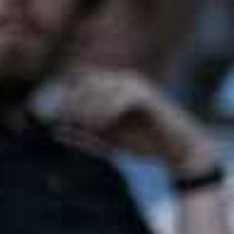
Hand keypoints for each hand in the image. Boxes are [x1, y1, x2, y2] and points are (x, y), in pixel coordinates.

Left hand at [38, 69, 214, 177]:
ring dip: (87, 106)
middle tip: (67, 121)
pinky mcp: (147, 95)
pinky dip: (106, 110)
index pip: (79, 81)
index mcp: (112, 88)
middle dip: (73, 101)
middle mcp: (123, 81)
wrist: (179, 152)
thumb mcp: (106, 141)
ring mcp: (136, 86)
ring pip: (100, 87)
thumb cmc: (145, 144)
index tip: (54, 116)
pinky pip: (119, 97)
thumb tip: (55, 130)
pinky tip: (100, 125)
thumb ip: (83, 135)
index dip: (64, 96)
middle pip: (86, 81)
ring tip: (84, 125)